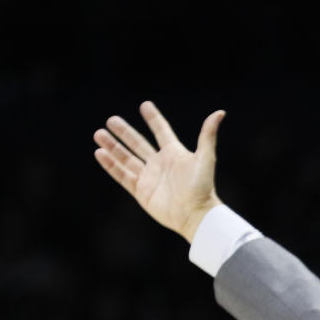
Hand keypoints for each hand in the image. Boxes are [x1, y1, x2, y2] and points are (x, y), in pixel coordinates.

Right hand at [93, 101, 225, 242]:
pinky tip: (100, 153)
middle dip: (124, 132)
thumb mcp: (205, 158)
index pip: (161, 132)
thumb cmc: (202, 186)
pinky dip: (111, 165)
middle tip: (111, 120)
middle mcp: (160, 164)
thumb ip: (208, 135)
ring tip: (99, 134)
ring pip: (126, 159)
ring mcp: (149, 177)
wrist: (195, 214)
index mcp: (174, 154)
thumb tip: (220, 112)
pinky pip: (122, 176)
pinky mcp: (141, 191)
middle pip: (138, 144)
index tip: (145, 105)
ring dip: (113, 147)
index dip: (154, 119)